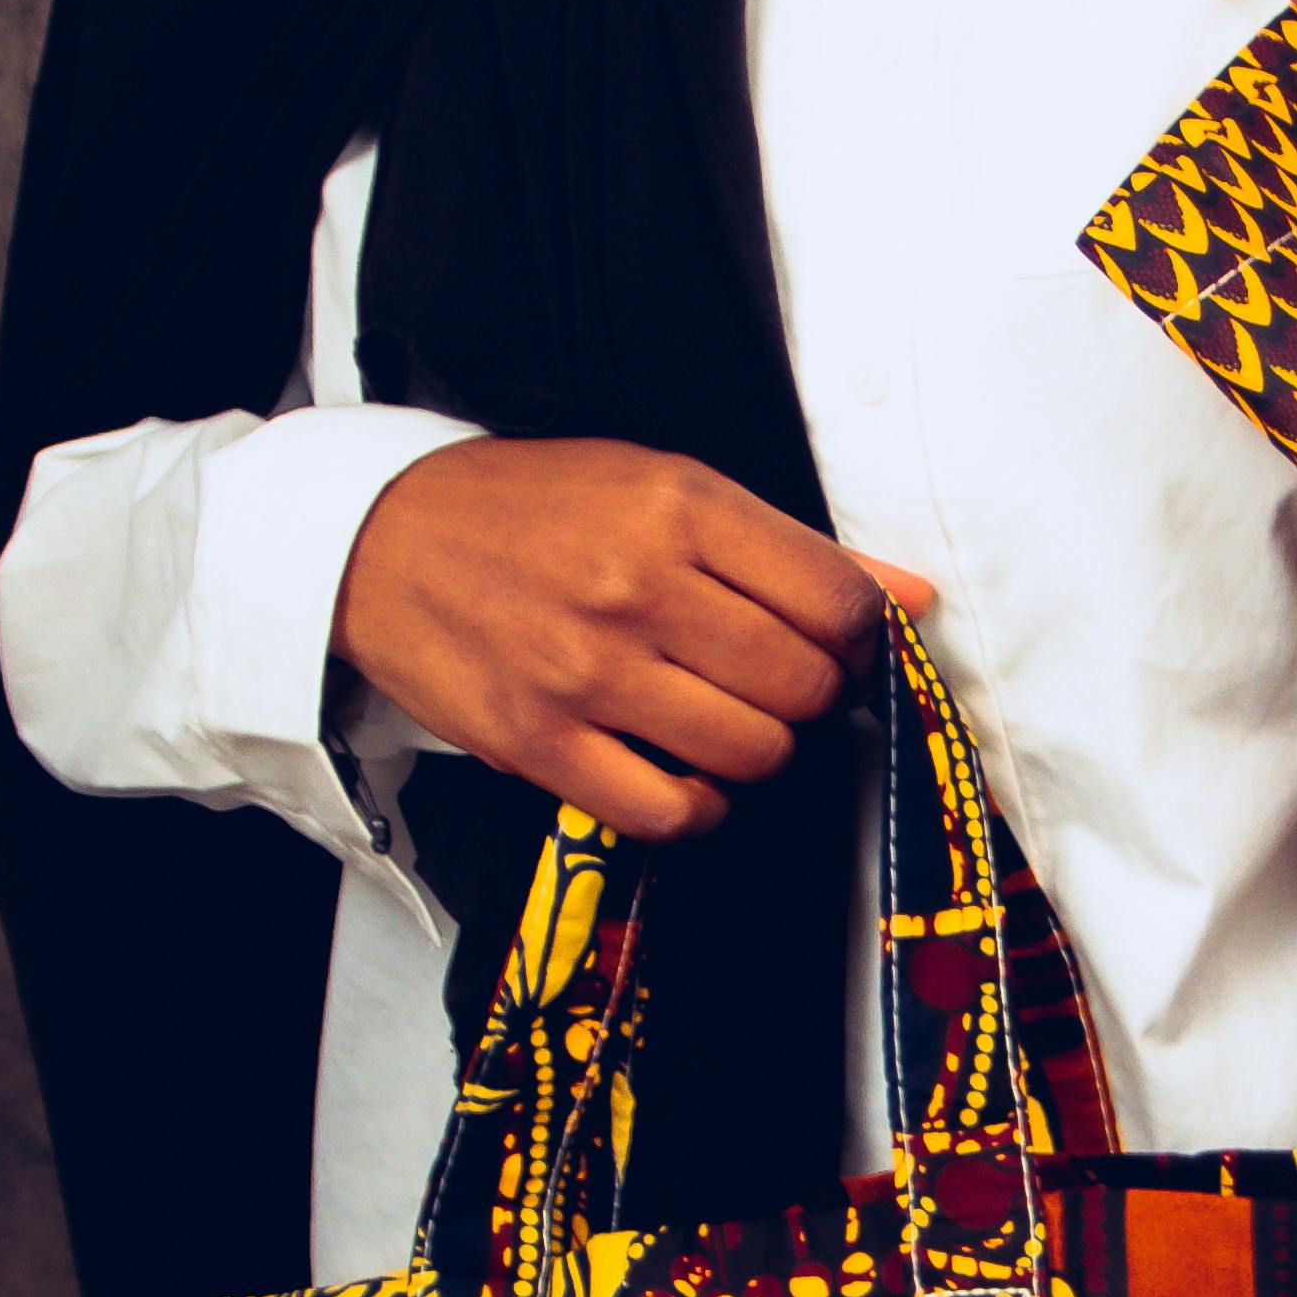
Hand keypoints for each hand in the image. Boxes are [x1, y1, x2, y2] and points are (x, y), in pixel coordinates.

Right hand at [332, 437, 934, 844]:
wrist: (383, 538)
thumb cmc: (536, 509)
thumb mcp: (664, 485)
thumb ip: (791, 547)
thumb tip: (914, 597)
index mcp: (680, 507)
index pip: (839, 602)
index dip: (862, 637)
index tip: (835, 643)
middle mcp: (638, 588)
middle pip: (805, 685)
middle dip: (810, 695)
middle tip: (770, 680)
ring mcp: (586, 672)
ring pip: (752, 753)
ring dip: (758, 750)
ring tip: (723, 720)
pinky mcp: (539, 744)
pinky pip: (670, 812)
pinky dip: (698, 806)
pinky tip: (682, 773)